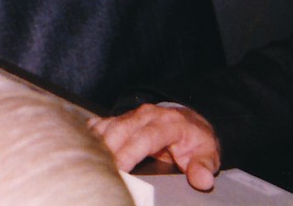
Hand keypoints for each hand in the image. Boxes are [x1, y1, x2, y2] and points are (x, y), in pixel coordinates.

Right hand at [89, 103, 220, 191]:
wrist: (190, 122)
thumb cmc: (196, 142)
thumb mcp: (208, 155)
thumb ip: (204, 167)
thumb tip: (201, 180)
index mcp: (170, 123)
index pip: (146, 137)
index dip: (130, 153)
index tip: (118, 169)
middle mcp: (148, 114)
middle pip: (122, 129)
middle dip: (108, 149)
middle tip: (99, 169)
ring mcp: (133, 113)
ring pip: (109, 125)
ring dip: (97, 142)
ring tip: (89, 161)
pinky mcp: (122, 116)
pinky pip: (102, 122)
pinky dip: (91, 134)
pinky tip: (84, 148)